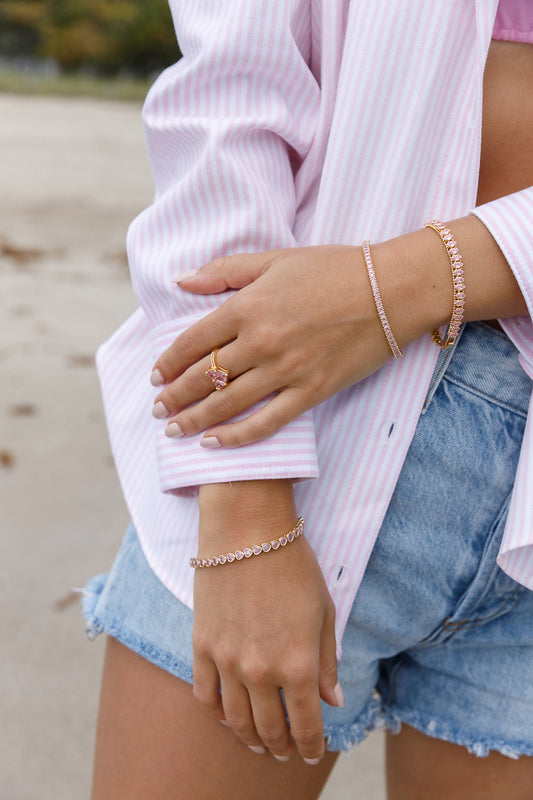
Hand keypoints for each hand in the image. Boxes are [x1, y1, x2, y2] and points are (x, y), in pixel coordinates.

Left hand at [151, 241, 439, 446]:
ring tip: (173, 431)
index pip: (193, 341)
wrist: (391, 290)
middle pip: (204, 376)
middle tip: (158, 409)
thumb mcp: (275, 259)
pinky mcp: (312, 391)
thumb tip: (182, 282)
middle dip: (175, 396)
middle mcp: (261, 341)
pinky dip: (237, 438)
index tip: (156, 375)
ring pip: (227, 404)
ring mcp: (286, 370)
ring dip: (194, 420)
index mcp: (248, 306)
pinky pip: (267, 422)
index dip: (168, 362)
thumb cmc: (334, 268)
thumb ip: (225, 271)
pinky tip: (214, 445)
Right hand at [192, 480, 340, 762]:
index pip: (305, 725)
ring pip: (235, 719)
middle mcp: (261, 671)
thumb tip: (333, 701)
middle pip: (268, 728)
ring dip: (248, 738)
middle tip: (284, 753)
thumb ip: (326, 661)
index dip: (310, 746)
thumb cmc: (294, 564)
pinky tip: (227, 716)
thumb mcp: (323, 611)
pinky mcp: (202, 645)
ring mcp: (227, 660)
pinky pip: (204, 694)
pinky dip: (216, 713)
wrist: (248, 528)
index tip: (312, 752)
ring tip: (257, 744)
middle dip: (279, 747)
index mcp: (298, 664)